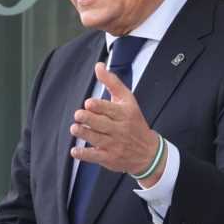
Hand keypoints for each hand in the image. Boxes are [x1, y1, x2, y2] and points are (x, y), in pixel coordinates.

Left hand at [70, 63, 164, 183]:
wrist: (148, 152)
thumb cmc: (134, 122)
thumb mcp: (128, 100)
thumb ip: (112, 82)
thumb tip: (98, 66)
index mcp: (125, 113)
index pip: (110, 109)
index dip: (98, 106)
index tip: (88, 103)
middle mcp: (120, 129)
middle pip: (102, 123)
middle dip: (88, 119)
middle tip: (78, 115)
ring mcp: (114, 144)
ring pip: (96, 138)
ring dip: (84, 133)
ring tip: (75, 128)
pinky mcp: (108, 157)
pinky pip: (94, 156)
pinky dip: (83, 154)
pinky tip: (75, 150)